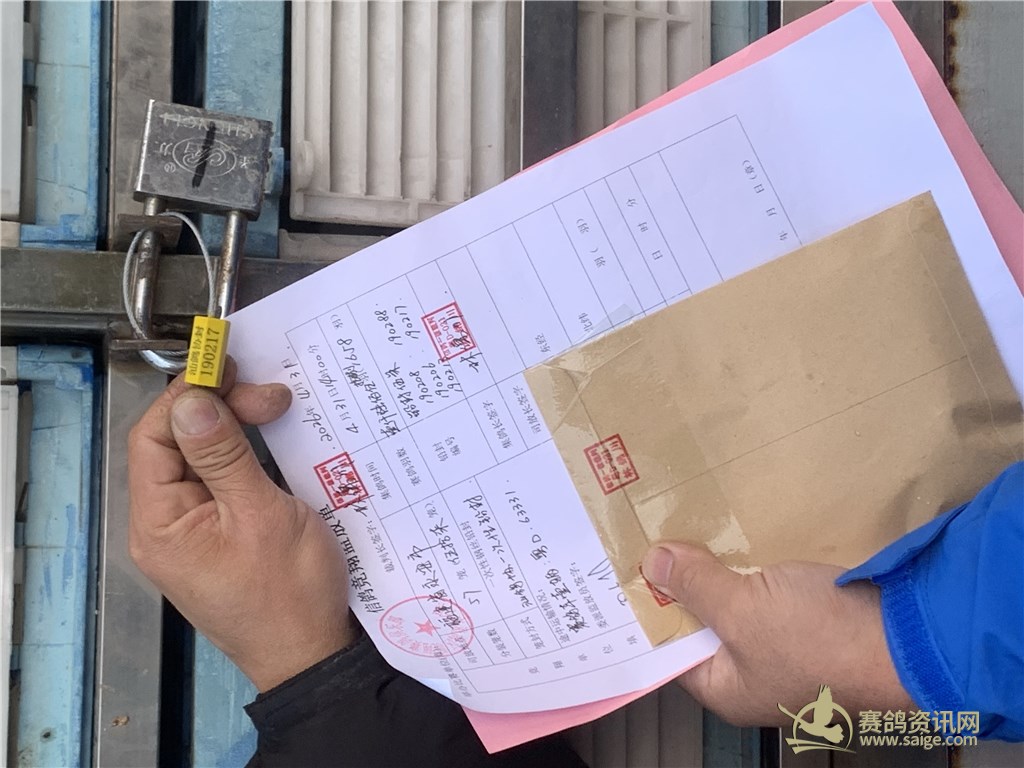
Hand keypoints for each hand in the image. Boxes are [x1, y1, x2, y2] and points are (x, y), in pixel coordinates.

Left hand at [128, 360, 355, 691]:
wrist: (313, 654)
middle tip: (272, 396)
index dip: (188, 396)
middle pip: (178, 444)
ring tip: (278, 410)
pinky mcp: (221, 535)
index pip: (154, 437)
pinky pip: (223, 482)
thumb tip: (192, 401)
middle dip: (222, 410)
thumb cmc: (289, 594)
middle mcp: (167, 526)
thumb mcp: (260, 514)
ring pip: (203, 460)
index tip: (228, 367)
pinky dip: (245, 455)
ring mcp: (194, 532)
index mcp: (160, 524)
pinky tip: (272, 441)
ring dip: (237, 429)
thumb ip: (223, 455)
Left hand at [642, 543, 913, 725]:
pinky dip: (754, 561)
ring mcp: (784, 643)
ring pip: (737, 598)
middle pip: (703, 620)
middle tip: (655, 533)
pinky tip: (737, 529)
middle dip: (684, 579)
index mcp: (727, 687)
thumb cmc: (823, 641)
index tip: (629, 566)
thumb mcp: (744, 612)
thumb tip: (653, 564)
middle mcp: (752, 670)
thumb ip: (696, 587)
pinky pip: (770, 586)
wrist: (912, 636)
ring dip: (720, 565)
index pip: (671, 648)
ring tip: (689, 523)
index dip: (651, 606)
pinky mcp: (811, 614)